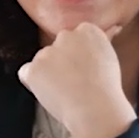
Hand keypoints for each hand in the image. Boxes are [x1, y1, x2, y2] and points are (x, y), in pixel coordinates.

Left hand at [16, 23, 136, 137]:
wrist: (95, 109)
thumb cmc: (105, 89)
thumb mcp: (109, 57)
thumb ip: (103, 41)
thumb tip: (113, 28)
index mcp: (87, 30)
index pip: (74, 38)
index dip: (78, 58)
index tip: (86, 70)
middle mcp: (65, 36)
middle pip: (56, 48)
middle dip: (62, 63)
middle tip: (76, 81)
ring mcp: (46, 52)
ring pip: (41, 61)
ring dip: (48, 73)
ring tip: (66, 90)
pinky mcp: (33, 68)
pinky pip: (26, 73)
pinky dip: (33, 83)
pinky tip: (50, 91)